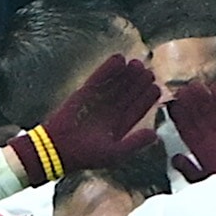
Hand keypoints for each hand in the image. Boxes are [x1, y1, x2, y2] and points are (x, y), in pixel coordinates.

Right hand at [9, 53, 160, 183]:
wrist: (58, 149)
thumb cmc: (86, 156)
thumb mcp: (115, 153)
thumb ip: (135, 143)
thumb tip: (155, 135)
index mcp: (120, 126)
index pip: (137, 109)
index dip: (147, 99)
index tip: (157, 88)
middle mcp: (111, 112)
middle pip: (129, 94)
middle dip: (139, 83)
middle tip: (149, 71)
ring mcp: (98, 101)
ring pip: (116, 84)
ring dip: (126, 74)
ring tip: (137, 63)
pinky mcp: (85, 92)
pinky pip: (99, 78)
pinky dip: (108, 69)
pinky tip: (119, 59)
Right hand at [168, 81, 215, 181]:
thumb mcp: (204, 184)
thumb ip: (188, 170)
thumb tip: (176, 158)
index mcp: (202, 152)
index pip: (186, 128)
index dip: (177, 115)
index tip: (170, 105)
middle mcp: (214, 138)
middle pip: (198, 116)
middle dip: (188, 101)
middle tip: (180, 89)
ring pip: (213, 109)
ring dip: (203, 96)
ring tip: (194, 85)